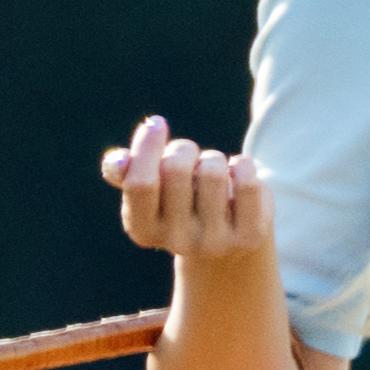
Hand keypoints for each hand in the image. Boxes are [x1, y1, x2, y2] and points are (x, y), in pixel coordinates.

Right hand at [105, 115, 269, 262]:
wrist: (227, 245)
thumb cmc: (179, 204)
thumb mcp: (150, 191)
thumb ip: (126, 173)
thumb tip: (118, 161)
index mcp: (143, 231)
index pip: (140, 183)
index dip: (147, 147)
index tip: (156, 124)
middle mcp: (178, 243)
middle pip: (175, 169)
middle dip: (182, 149)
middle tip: (188, 155)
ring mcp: (216, 242)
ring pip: (212, 171)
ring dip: (213, 158)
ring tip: (212, 171)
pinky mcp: (250, 236)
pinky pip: (247, 181)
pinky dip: (242, 166)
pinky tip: (237, 176)